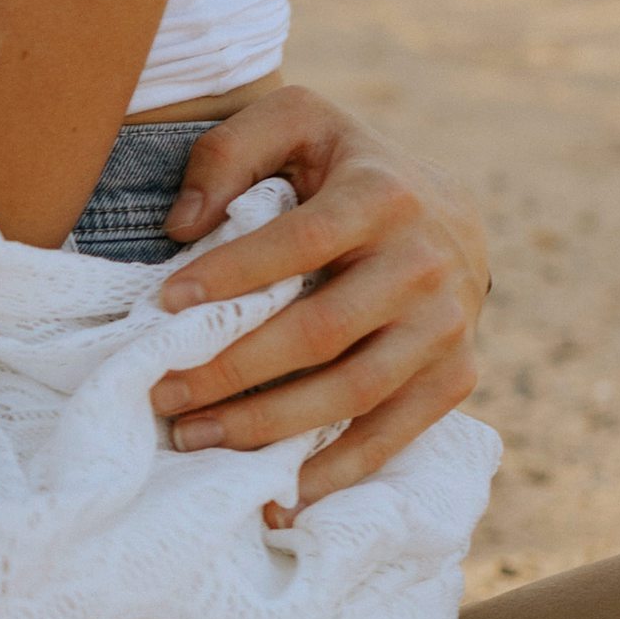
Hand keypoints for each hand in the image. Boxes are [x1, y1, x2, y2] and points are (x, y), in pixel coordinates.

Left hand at [152, 82, 487, 510]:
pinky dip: (335, 473)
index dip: (231, 276)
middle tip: (162, 393)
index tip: (165, 304)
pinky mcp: (458, 376)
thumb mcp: (295, 123)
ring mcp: (449, 327)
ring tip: (194, 438)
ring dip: (267, 427)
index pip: (301, 242)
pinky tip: (276, 495)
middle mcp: (427, 263)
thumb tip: (182, 227)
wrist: (445, 211)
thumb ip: (231, 150)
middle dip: (231, 370)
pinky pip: (392, 436)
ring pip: (352, 393)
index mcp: (384, 196)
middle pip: (320, 333)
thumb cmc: (345, 169)